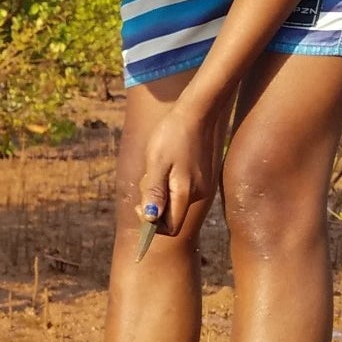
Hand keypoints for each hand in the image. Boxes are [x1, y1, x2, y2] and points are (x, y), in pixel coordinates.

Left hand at [136, 101, 224, 236]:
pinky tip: (166, 163)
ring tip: (157, 166)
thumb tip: (151, 218)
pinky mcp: (202, 179)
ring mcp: (202, 187)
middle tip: (147, 179)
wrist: (196, 113)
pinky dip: (168, 183)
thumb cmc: (172, 135)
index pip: (170, 227)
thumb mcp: (156, 162)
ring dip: (160, 191)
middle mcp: (198, 194)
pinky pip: (180, 191)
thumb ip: (154, 192)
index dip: (152, 224)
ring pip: (175, 202)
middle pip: (171, 216)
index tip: (139, 205)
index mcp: (186, 193)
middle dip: (154, 204)